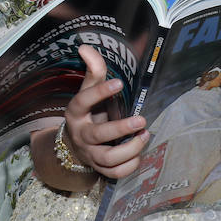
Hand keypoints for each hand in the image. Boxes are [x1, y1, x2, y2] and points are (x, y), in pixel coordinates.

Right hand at [60, 45, 148, 181]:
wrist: (74, 145)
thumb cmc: (88, 112)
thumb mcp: (87, 91)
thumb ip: (92, 71)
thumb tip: (85, 46)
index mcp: (76, 113)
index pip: (83, 101)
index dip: (99, 92)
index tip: (119, 82)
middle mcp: (81, 135)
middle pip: (97, 135)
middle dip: (120, 129)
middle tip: (142, 119)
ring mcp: (89, 154)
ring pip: (108, 158)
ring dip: (130, 149)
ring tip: (145, 135)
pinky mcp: (99, 169)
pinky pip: (114, 173)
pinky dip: (129, 166)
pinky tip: (139, 154)